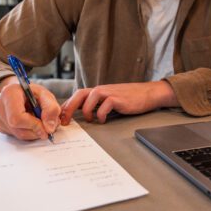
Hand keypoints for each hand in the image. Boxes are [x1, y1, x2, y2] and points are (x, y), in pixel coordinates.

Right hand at [0, 81, 60, 140]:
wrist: (20, 92)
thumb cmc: (32, 93)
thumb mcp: (46, 95)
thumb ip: (51, 108)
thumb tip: (49, 128)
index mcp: (9, 93)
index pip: (18, 117)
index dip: (34, 125)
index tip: (46, 128)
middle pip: (18, 128)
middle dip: (36, 130)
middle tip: (47, 125)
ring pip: (18, 134)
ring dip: (34, 133)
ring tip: (41, 122)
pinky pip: (15, 135)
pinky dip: (27, 133)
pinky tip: (31, 123)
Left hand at [61, 81, 178, 123]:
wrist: (148, 93)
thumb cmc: (129, 98)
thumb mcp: (110, 99)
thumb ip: (98, 104)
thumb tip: (84, 113)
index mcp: (98, 91)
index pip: (78, 95)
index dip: (67, 106)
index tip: (62, 118)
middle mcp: (102, 90)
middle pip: (79, 94)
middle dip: (69, 107)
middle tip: (65, 121)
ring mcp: (110, 93)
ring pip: (90, 97)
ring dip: (86, 111)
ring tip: (90, 120)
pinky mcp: (119, 99)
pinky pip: (105, 105)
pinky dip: (101, 114)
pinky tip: (103, 120)